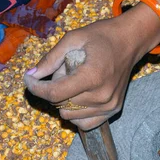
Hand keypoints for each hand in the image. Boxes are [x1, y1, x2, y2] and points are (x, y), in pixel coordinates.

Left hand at [24, 16, 149, 130]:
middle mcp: (102, 96)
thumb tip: (31, 75)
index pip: (55, 94)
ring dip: (65, 101)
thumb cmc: (102, 36)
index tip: (29, 80)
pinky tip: (78, 97)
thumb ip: (51, 58)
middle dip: (54, 88)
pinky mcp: (112, 111)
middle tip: (65, 71)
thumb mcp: (73, 38)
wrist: (130, 41)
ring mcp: (109, 106)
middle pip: (60, 103)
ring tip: (76, 82)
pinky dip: (75, 113)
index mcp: (92, 76)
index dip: (36, 88)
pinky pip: (83, 123)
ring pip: (69, 114)